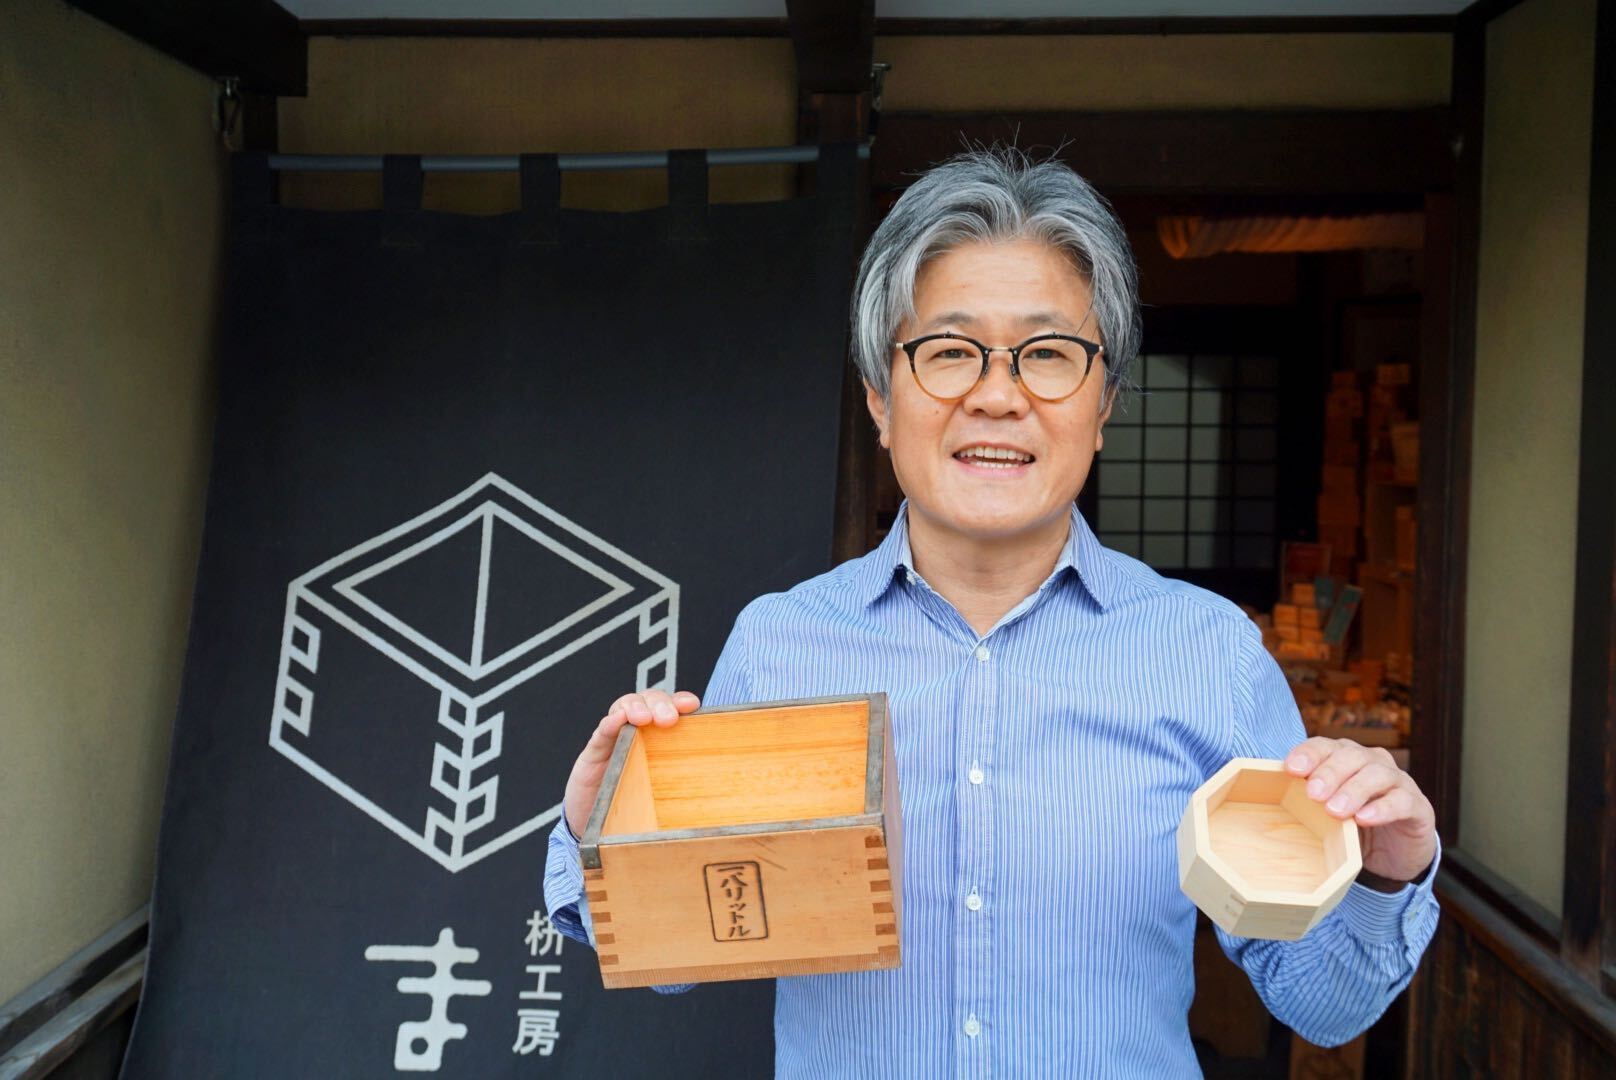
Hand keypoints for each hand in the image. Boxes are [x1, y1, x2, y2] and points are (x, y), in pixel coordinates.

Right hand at [563, 689, 699, 837]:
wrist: (596, 823)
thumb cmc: (634, 806)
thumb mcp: (664, 795)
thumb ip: (685, 787)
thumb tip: (722, 803)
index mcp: (659, 737)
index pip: (671, 708)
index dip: (680, 701)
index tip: (692, 704)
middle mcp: (638, 731)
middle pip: (649, 701)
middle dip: (660, 703)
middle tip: (668, 718)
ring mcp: (615, 739)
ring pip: (625, 707)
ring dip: (636, 707)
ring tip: (643, 717)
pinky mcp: (594, 752)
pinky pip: (601, 732)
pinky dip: (610, 723)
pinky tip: (617, 720)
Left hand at [1283, 737, 1436, 887]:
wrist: (1395, 853)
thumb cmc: (1352, 826)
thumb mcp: (1325, 813)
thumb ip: (1306, 800)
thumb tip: (1265, 794)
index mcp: (1345, 758)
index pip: (1325, 746)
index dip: (1308, 753)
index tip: (1291, 769)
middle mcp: (1372, 763)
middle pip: (1350, 756)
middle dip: (1329, 773)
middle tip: (1313, 794)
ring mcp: (1397, 782)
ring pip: (1376, 774)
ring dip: (1353, 790)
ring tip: (1335, 810)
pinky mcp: (1417, 805)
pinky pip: (1401, 800)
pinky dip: (1382, 808)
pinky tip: (1364, 819)